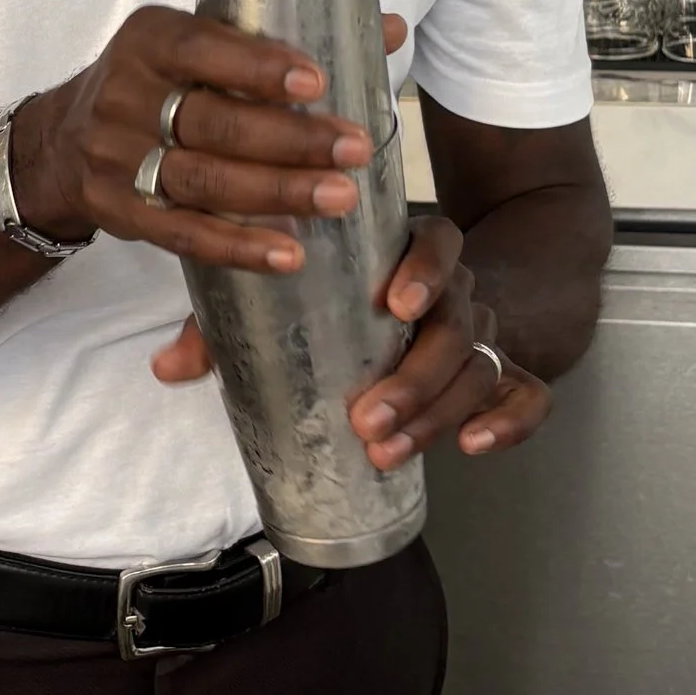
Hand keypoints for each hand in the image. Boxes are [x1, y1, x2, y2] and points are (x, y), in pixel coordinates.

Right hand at [13, 5, 409, 274]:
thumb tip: (394, 30)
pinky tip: (289, 253)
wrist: (62, 141)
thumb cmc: (162, 83)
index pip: (201, 47)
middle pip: (212, 122)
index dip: (257, 67)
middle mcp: (125, 93)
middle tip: (355, 150)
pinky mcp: (118, 211)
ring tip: (340, 197)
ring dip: (276, 192)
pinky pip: (182, 233)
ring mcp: (116, 157)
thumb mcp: (201, 45)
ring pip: (202, 180)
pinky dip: (238, 247)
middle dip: (289, 139)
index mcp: (149, 39)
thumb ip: (286, 40)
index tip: (317, 82)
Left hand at [151, 213, 552, 466]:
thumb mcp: (289, 295)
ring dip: (438, 412)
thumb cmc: (345, 293)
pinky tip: (472, 446)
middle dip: (414, 377)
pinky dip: (509, 421)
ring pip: (483, 367)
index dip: (425, 271)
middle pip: (458, 324)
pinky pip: (528, 395)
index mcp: (412, 253)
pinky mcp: (506, 374)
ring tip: (389, 451)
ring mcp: (486, 334)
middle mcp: (459, 290)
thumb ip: (232, 323)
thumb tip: (166, 367)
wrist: (436, 297)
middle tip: (368, 419)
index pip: (438, 243)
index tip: (394, 304)